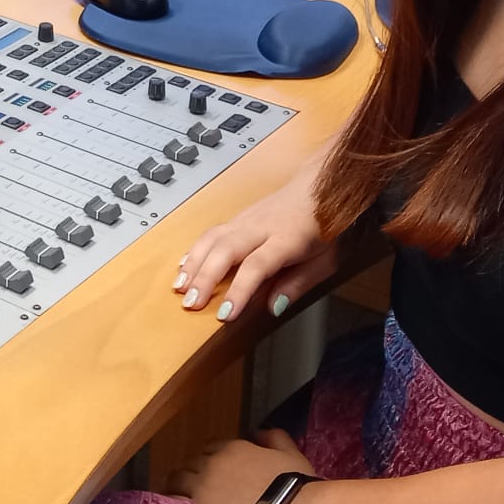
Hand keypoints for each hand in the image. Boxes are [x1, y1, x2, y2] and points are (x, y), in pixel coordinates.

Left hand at [167, 429, 315, 503]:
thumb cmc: (294, 484)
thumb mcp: (290, 453)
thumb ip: (275, 438)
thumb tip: (259, 432)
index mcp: (233, 447)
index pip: (210, 447)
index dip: (210, 458)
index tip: (214, 470)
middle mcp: (214, 461)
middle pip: (192, 462)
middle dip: (194, 471)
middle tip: (198, 485)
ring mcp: (204, 483)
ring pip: (178, 477)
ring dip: (179, 484)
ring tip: (182, 496)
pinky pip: (177, 499)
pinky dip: (177, 501)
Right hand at [171, 156, 337, 321]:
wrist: (317, 188)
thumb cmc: (322, 227)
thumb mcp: (324, 262)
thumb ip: (298, 284)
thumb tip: (273, 307)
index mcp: (285, 240)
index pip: (256, 266)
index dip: (239, 291)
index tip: (225, 315)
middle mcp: (260, 227)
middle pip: (226, 250)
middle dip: (205, 278)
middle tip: (191, 303)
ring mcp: (245, 220)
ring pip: (212, 239)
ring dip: (193, 264)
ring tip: (180, 287)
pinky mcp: (236, 217)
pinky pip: (210, 233)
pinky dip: (194, 250)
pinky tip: (183, 266)